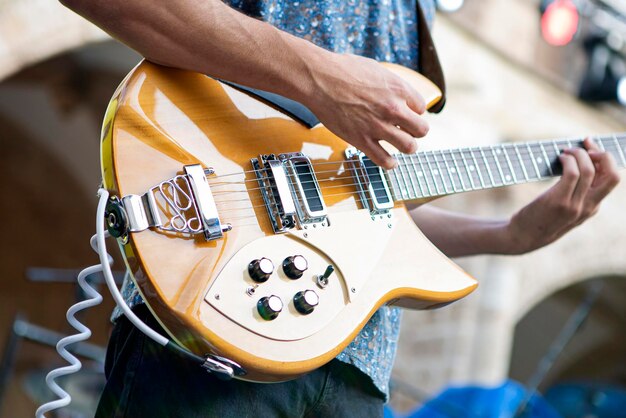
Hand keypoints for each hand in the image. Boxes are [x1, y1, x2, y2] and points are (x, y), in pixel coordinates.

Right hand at [303, 53, 429, 168]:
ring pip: (409, 147)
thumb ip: (391, 85)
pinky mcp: (361, 140)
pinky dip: (390, 163)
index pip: (421, 108)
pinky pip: (385, 161)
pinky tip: (389, 160)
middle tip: (406, 131)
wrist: (319, 79)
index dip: (414, 111)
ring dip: (407, 147)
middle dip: (416, 131)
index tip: (404, 113)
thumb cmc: (343, 70)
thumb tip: (398, 94)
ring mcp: (378, 126)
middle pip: (421, 130)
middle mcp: (392, 108)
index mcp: (398, 88)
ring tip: (400, 145)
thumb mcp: (376, 70)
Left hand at [506, 138, 619, 253]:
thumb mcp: (564, 210)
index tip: (590, 147)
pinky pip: (571, 173)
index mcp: (592, 208)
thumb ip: (575, 194)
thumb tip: (576, 165)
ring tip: (565, 151)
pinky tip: (559, 158)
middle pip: (613, 175)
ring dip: (579, 153)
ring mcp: (575, 205)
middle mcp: (588, 207)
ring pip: (589, 170)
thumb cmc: (539, 220)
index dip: (605, 159)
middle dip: (603, 155)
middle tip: (585, 146)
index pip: (611, 179)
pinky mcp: (559, 201)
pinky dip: (568, 160)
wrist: (521, 238)